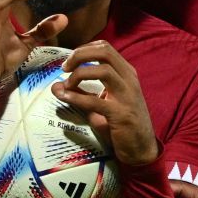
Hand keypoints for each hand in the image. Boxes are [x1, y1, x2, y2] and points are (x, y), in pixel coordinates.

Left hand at [50, 40, 158, 165]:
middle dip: (80, 55)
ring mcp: (127, 96)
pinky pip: (96, 101)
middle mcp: (129, 80)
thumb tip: (56, 85)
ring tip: (67, 85)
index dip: (83, 49)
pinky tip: (65, 97)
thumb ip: (82, 93)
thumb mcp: (101, 104)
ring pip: (103, 70)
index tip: (69, 62)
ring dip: (79, 74)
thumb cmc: (121, 125)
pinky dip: (77, 97)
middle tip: (65, 67)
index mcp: (126, 73)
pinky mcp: (121, 114)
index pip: (105, 48)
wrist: (141, 149)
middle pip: (104, 52)